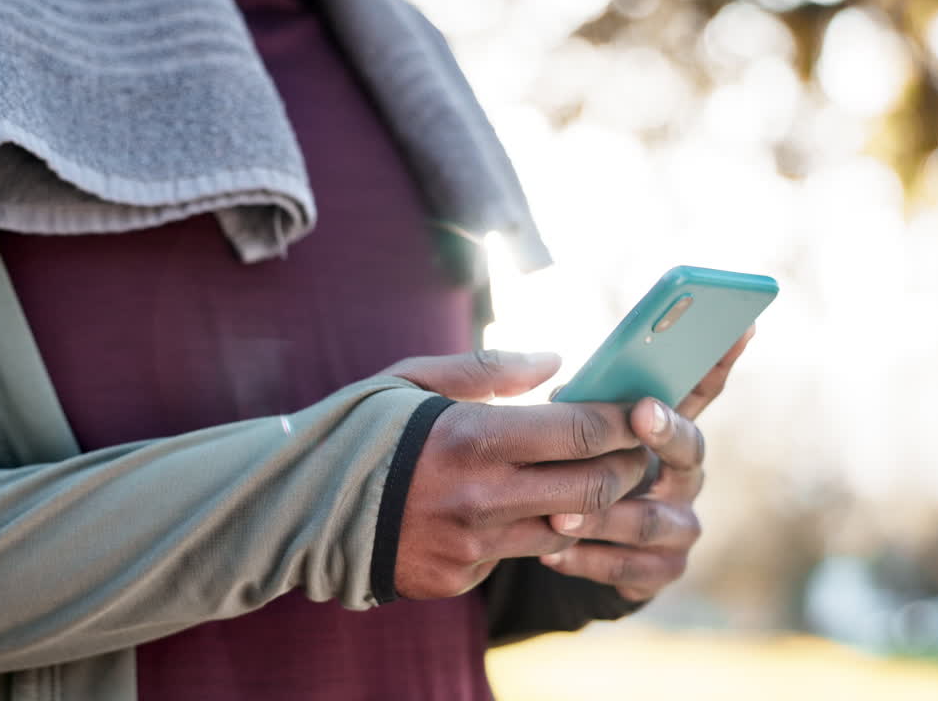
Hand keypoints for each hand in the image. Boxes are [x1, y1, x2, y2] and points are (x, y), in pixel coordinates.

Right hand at [383, 351, 652, 598]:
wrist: (297, 507)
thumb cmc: (360, 430)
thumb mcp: (414, 379)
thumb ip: (489, 368)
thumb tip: (555, 360)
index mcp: (471, 436)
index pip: (581, 431)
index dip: (623, 421)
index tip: (639, 411)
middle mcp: (479, 497)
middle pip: (592, 489)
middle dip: (626, 468)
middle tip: (633, 451)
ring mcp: (470, 546)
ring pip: (563, 529)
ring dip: (586, 505)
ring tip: (586, 479)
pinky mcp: (458, 578)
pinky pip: (514, 555)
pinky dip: (525, 530)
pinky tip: (512, 509)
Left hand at [540, 327, 754, 600]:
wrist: (581, 554)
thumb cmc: (580, 476)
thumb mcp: (579, 440)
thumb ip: (582, 413)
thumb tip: (562, 387)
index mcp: (668, 433)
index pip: (701, 391)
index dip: (721, 359)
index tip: (741, 324)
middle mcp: (685, 476)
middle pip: (691, 448)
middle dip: (666, 429)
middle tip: (641, 412)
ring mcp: (680, 524)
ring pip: (649, 518)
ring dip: (603, 515)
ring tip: (559, 516)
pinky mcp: (663, 569)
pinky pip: (630, 567)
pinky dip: (589, 560)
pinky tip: (552, 553)